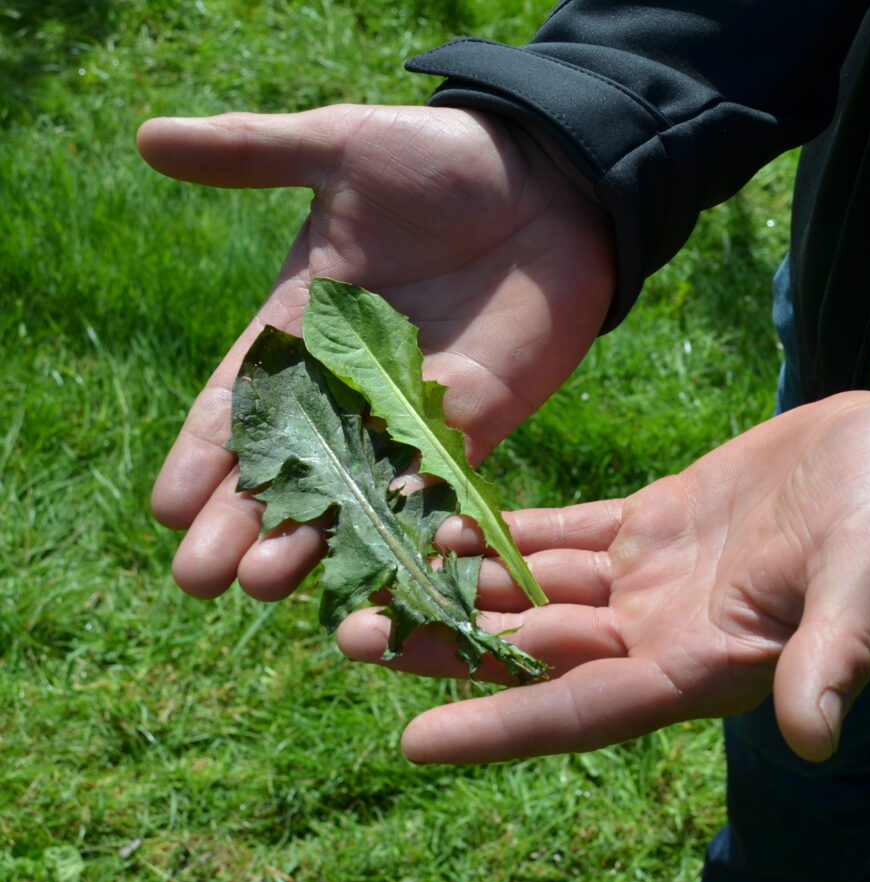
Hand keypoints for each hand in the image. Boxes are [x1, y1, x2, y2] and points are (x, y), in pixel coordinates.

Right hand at [141, 104, 613, 601]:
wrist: (551, 177)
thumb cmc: (443, 158)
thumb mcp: (341, 147)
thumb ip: (251, 152)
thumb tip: (146, 135)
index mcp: (299, 328)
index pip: (236, 405)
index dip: (202, 457)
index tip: (168, 509)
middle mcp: (347, 384)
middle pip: (284, 466)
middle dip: (243, 521)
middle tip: (205, 579)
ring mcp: (411, 411)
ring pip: (353, 491)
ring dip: (314, 539)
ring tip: (269, 585)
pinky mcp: (476, 422)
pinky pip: (436, 486)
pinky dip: (409, 524)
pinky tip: (378, 567)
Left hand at [337, 391, 869, 763]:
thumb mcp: (868, 581)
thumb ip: (836, 654)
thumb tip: (814, 733)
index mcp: (704, 665)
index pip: (585, 709)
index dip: (501, 724)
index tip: (413, 739)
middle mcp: (665, 635)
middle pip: (537, 652)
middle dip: (450, 646)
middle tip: (353, 631)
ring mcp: (654, 579)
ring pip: (537, 592)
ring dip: (461, 586)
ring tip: (375, 572)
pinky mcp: (655, 523)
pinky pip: (564, 536)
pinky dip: (506, 533)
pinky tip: (444, 517)